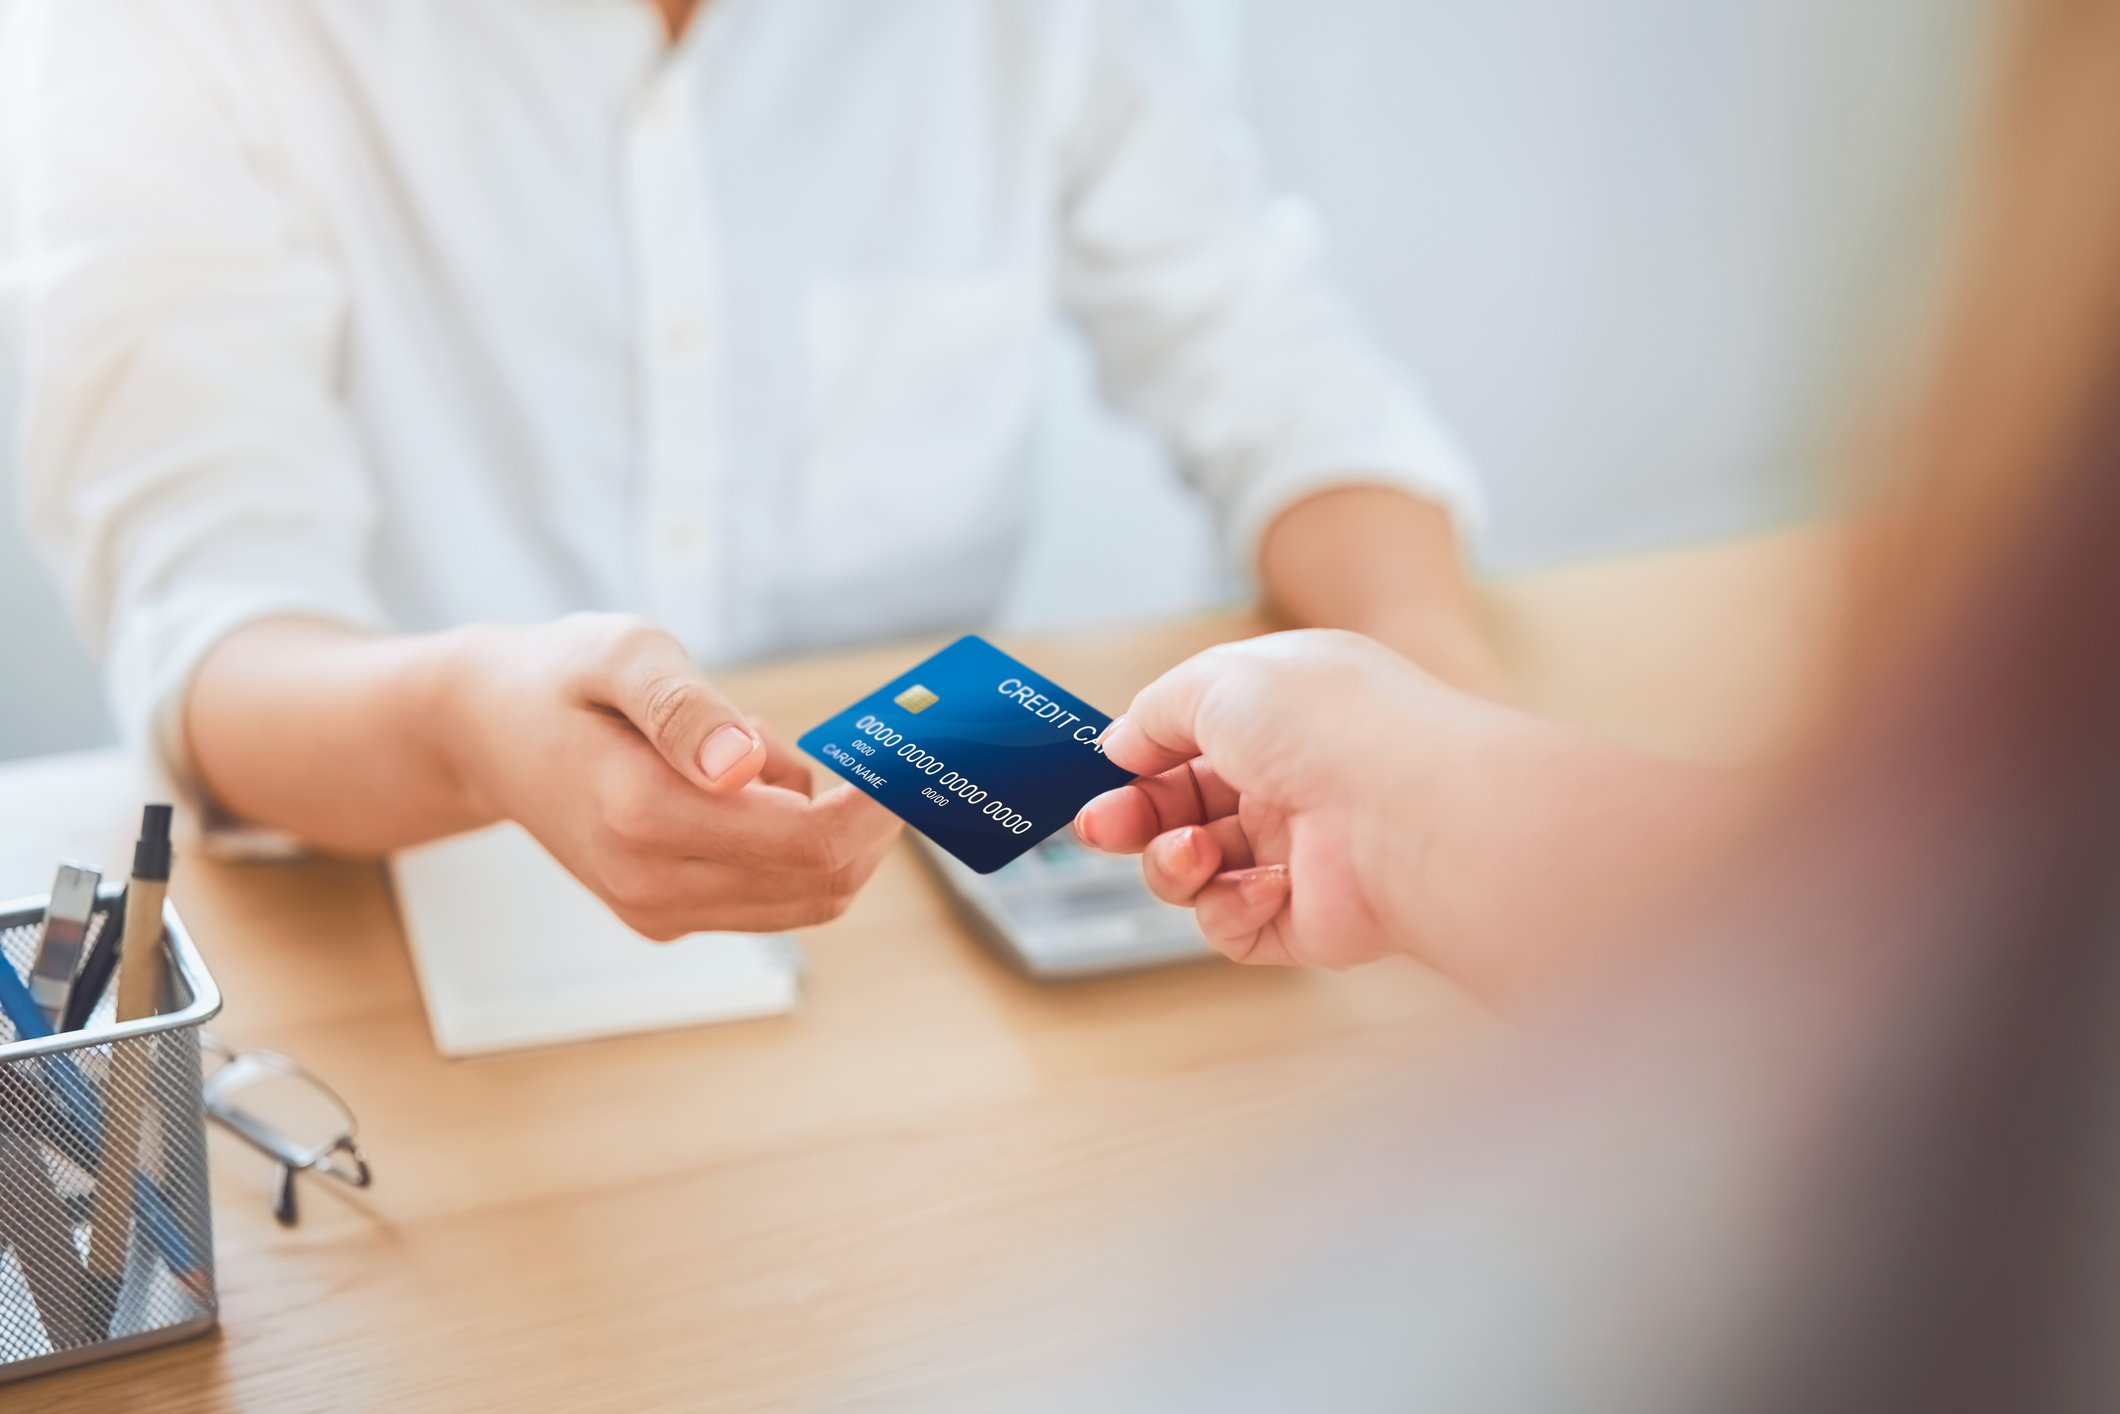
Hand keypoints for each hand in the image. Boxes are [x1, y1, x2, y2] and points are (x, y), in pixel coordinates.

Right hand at [441, 613, 899, 938]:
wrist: (485, 732)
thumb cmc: (560, 678)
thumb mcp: (620, 653)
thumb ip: (685, 708)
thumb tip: (743, 766)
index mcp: (643, 815)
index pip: (811, 840)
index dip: (880, 804)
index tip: (912, 754)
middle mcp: (652, 882)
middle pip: (825, 880)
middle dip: (871, 819)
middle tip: (876, 746)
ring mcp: (659, 909)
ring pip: (809, 898)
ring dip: (835, 831)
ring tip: (778, 754)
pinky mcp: (667, 915)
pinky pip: (775, 898)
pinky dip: (800, 847)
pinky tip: (756, 788)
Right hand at [1075, 631, 1516, 971]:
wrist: (1411, 809)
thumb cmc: (1330, 725)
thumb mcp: (1217, 679)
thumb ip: (1156, 710)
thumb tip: (1121, 745)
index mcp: (1278, 717)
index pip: (1188, 746)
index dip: (1138, 764)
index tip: (1103, 777)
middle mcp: (1289, 784)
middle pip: (1179, 813)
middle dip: (1131, 821)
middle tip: (1103, 828)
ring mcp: (1297, 854)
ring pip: (1194, 874)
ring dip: (1173, 862)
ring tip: (1193, 849)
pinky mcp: (1303, 920)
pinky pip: (1232, 924)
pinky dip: (1231, 905)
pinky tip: (1268, 882)